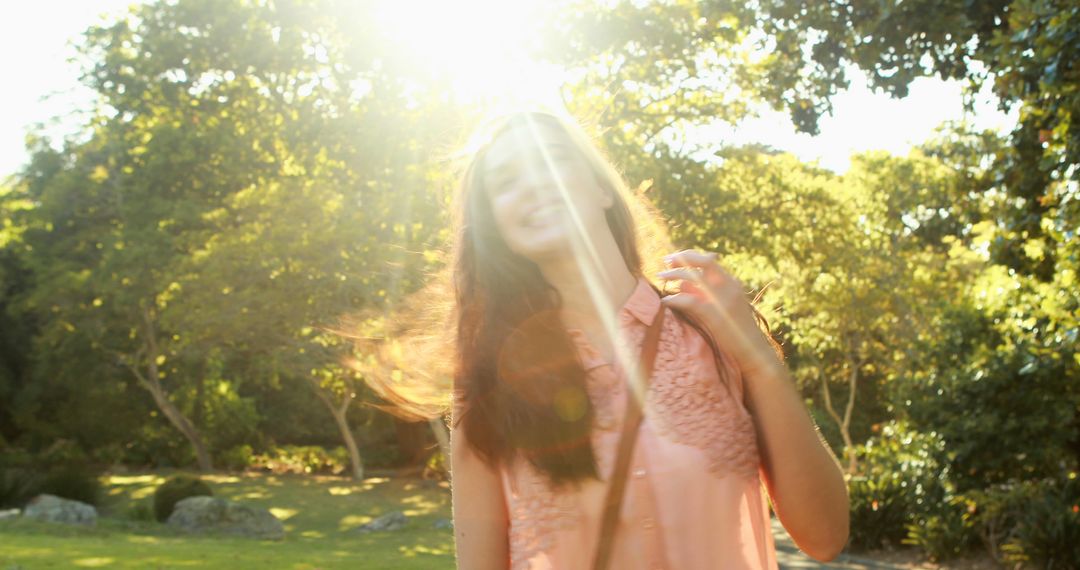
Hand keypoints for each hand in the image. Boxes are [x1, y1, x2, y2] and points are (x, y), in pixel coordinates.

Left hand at [657, 249, 778, 375]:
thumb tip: (682, 284)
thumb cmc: (736, 328)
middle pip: (703, 262)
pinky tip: (665, 301)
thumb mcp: (723, 305)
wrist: (752, 348)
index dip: (689, 256)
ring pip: (694, 277)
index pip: (708, 260)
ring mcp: (722, 299)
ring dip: (674, 274)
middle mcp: (728, 286)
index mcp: (731, 282)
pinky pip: (689, 301)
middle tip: (665, 260)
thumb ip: (704, 293)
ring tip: (661, 277)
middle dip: (682, 258)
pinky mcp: (714, 315)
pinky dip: (674, 299)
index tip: (674, 258)